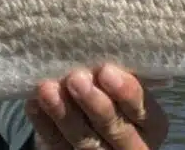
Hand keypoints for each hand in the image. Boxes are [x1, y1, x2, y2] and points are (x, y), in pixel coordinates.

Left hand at [26, 64, 169, 149]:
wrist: (87, 119)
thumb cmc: (109, 90)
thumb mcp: (121, 84)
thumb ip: (117, 74)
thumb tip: (97, 45)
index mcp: (150, 123)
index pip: (143, 110)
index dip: (127, 92)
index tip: (107, 70)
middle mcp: (131, 144)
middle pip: (116, 129)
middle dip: (94, 103)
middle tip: (76, 78)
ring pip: (85, 142)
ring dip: (64, 114)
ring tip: (47, 89)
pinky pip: (57, 146)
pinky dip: (45, 124)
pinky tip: (34, 103)